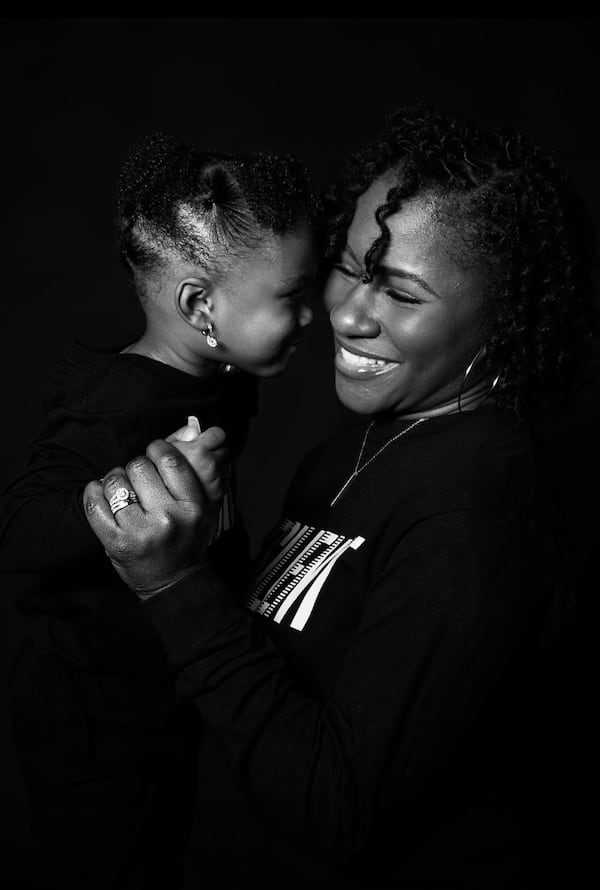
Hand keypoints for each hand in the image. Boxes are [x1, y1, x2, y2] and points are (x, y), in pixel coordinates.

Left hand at [83, 428, 227, 597]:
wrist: (174, 582)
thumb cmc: (188, 540)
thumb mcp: (204, 508)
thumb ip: (196, 471)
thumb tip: (189, 429)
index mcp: (192, 506)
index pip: (169, 459)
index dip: (157, 449)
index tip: (154, 453)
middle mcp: (168, 518)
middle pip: (139, 466)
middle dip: (136, 467)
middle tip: (138, 478)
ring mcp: (140, 532)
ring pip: (115, 482)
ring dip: (115, 480)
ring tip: (121, 490)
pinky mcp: (117, 543)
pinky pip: (95, 505)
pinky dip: (92, 494)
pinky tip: (98, 494)